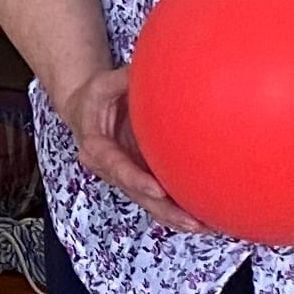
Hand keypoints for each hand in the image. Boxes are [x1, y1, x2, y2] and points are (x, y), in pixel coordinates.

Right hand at [56, 64, 200, 231]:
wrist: (87, 110)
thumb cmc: (96, 95)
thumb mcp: (104, 82)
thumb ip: (123, 78)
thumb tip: (149, 68)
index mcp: (97, 148)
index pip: (118, 168)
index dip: (137, 181)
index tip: (158, 191)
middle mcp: (112, 169)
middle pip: (138, 196)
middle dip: (165, 211)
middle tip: (192, 221)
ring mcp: (127, 177)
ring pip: (151, 204)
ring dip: (176, 217)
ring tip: (206, 226)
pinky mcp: (140, 178)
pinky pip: (159, 198)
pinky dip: (179, 208)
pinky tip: (204, 216)